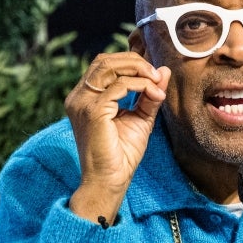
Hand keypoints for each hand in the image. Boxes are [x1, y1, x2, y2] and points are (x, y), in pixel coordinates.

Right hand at [65, 52, 169, 222]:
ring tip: (156, 82)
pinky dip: (141, 85)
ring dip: (138, 70)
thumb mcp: (139, 118)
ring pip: (110, 67)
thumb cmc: (121, 155)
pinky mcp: (93, 111)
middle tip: (157, 75)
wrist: (110, 181)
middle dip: (135, 62)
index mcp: (84, 97)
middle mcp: (79, 97)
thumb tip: (163, 71)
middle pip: (105, 60)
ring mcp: (83, 103)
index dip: (131, 62)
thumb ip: (148, 94)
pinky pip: (120, 86)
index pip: (104, 64)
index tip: (155, 75)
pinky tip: (154, 95)